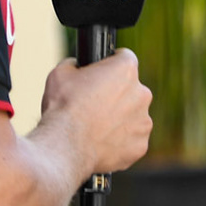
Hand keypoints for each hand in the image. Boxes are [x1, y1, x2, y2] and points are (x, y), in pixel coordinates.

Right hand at [41, 49, 153, 172]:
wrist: (64, 146)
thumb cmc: (62, 107)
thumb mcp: (61, 73)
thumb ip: (76, 65)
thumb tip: (76, 66)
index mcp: (126, 70)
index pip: (125, 58)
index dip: (112, 65)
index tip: (103, 74)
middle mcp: (142, 93)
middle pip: (131, 89)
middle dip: (117, 95)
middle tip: (95, 106)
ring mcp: (143, 121)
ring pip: (134, 116)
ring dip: (120, 119)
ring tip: (96, 128)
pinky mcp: (140, 145)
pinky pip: (132, 140)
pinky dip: (120, 142)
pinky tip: (101, 143)